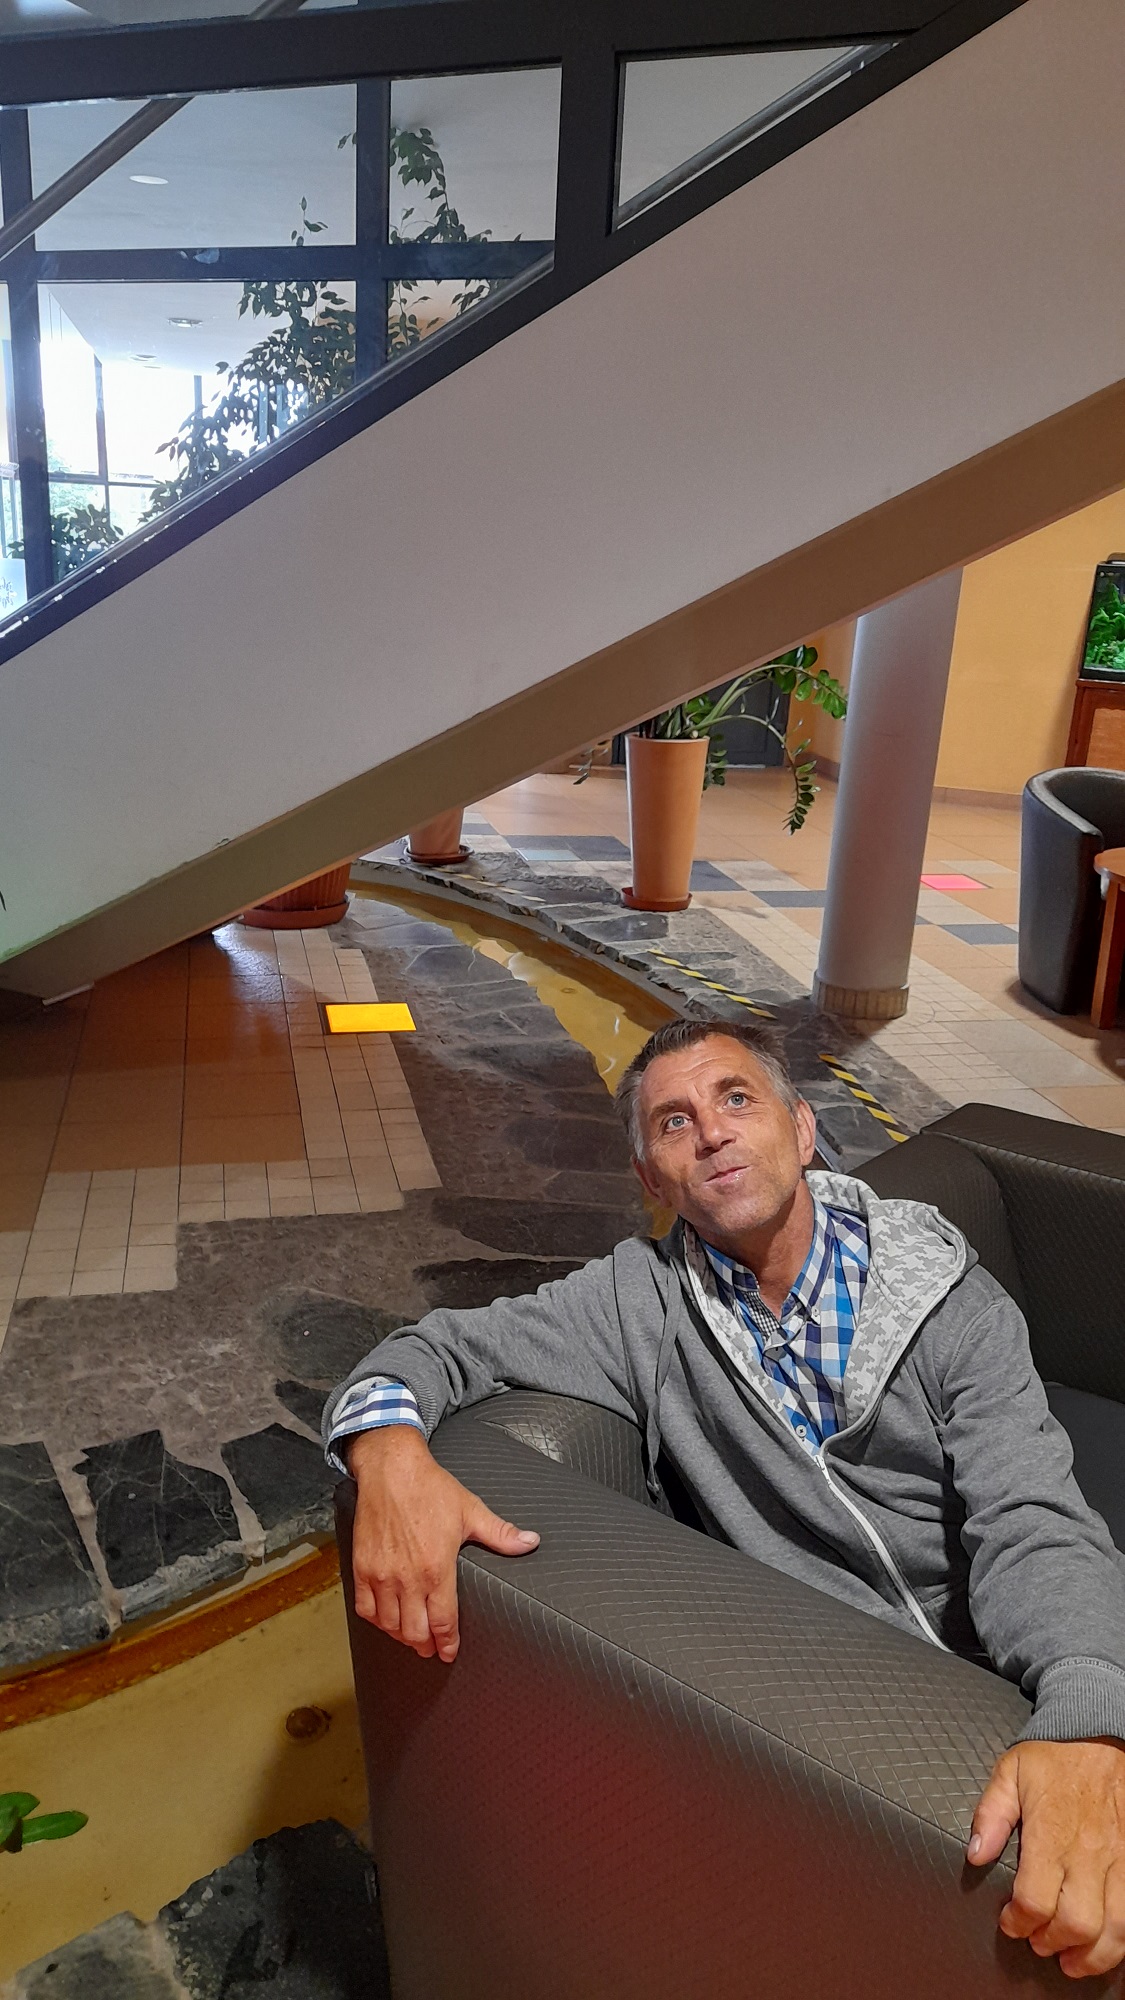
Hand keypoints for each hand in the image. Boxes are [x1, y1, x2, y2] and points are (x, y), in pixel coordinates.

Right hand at [347, 1426, 538, 1663]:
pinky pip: (365, 1608)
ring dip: (402, 1636)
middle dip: (426, 1646)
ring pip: (389, 1625)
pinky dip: (376, 1620)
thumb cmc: (430, 1488)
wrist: (391, 1468)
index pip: (442, 1622)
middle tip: (432, 1648)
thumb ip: (500, 1534)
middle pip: (415, 1632)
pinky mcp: (362, 1567)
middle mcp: (407, 1578)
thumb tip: (530, 1543)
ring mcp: (381, 1575)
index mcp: (437, 1568)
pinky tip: (386, 1619)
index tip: (450, 1651)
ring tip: (412, 1637)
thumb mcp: (470, 1510)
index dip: (447, 1643)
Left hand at [968, 1738, 1124, 1977]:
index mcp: (1051, 1833)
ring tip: (1074, 1959)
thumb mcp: (1011, 1771)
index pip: (1034, 1899)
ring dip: (1094, 1954)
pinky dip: (1123, 1936)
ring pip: (1115, 1927)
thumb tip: (975, 1854)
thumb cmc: (1057, 1754)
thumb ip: (990, 1814)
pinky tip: (1108, 1940)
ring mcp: (1120, 1859)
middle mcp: (1089, 1852)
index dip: (1018, 1922)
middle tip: (1039, 1942)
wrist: (1101, 1732)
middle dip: (1054, 1944)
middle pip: (1076, 1923)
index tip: (1010, 1922)